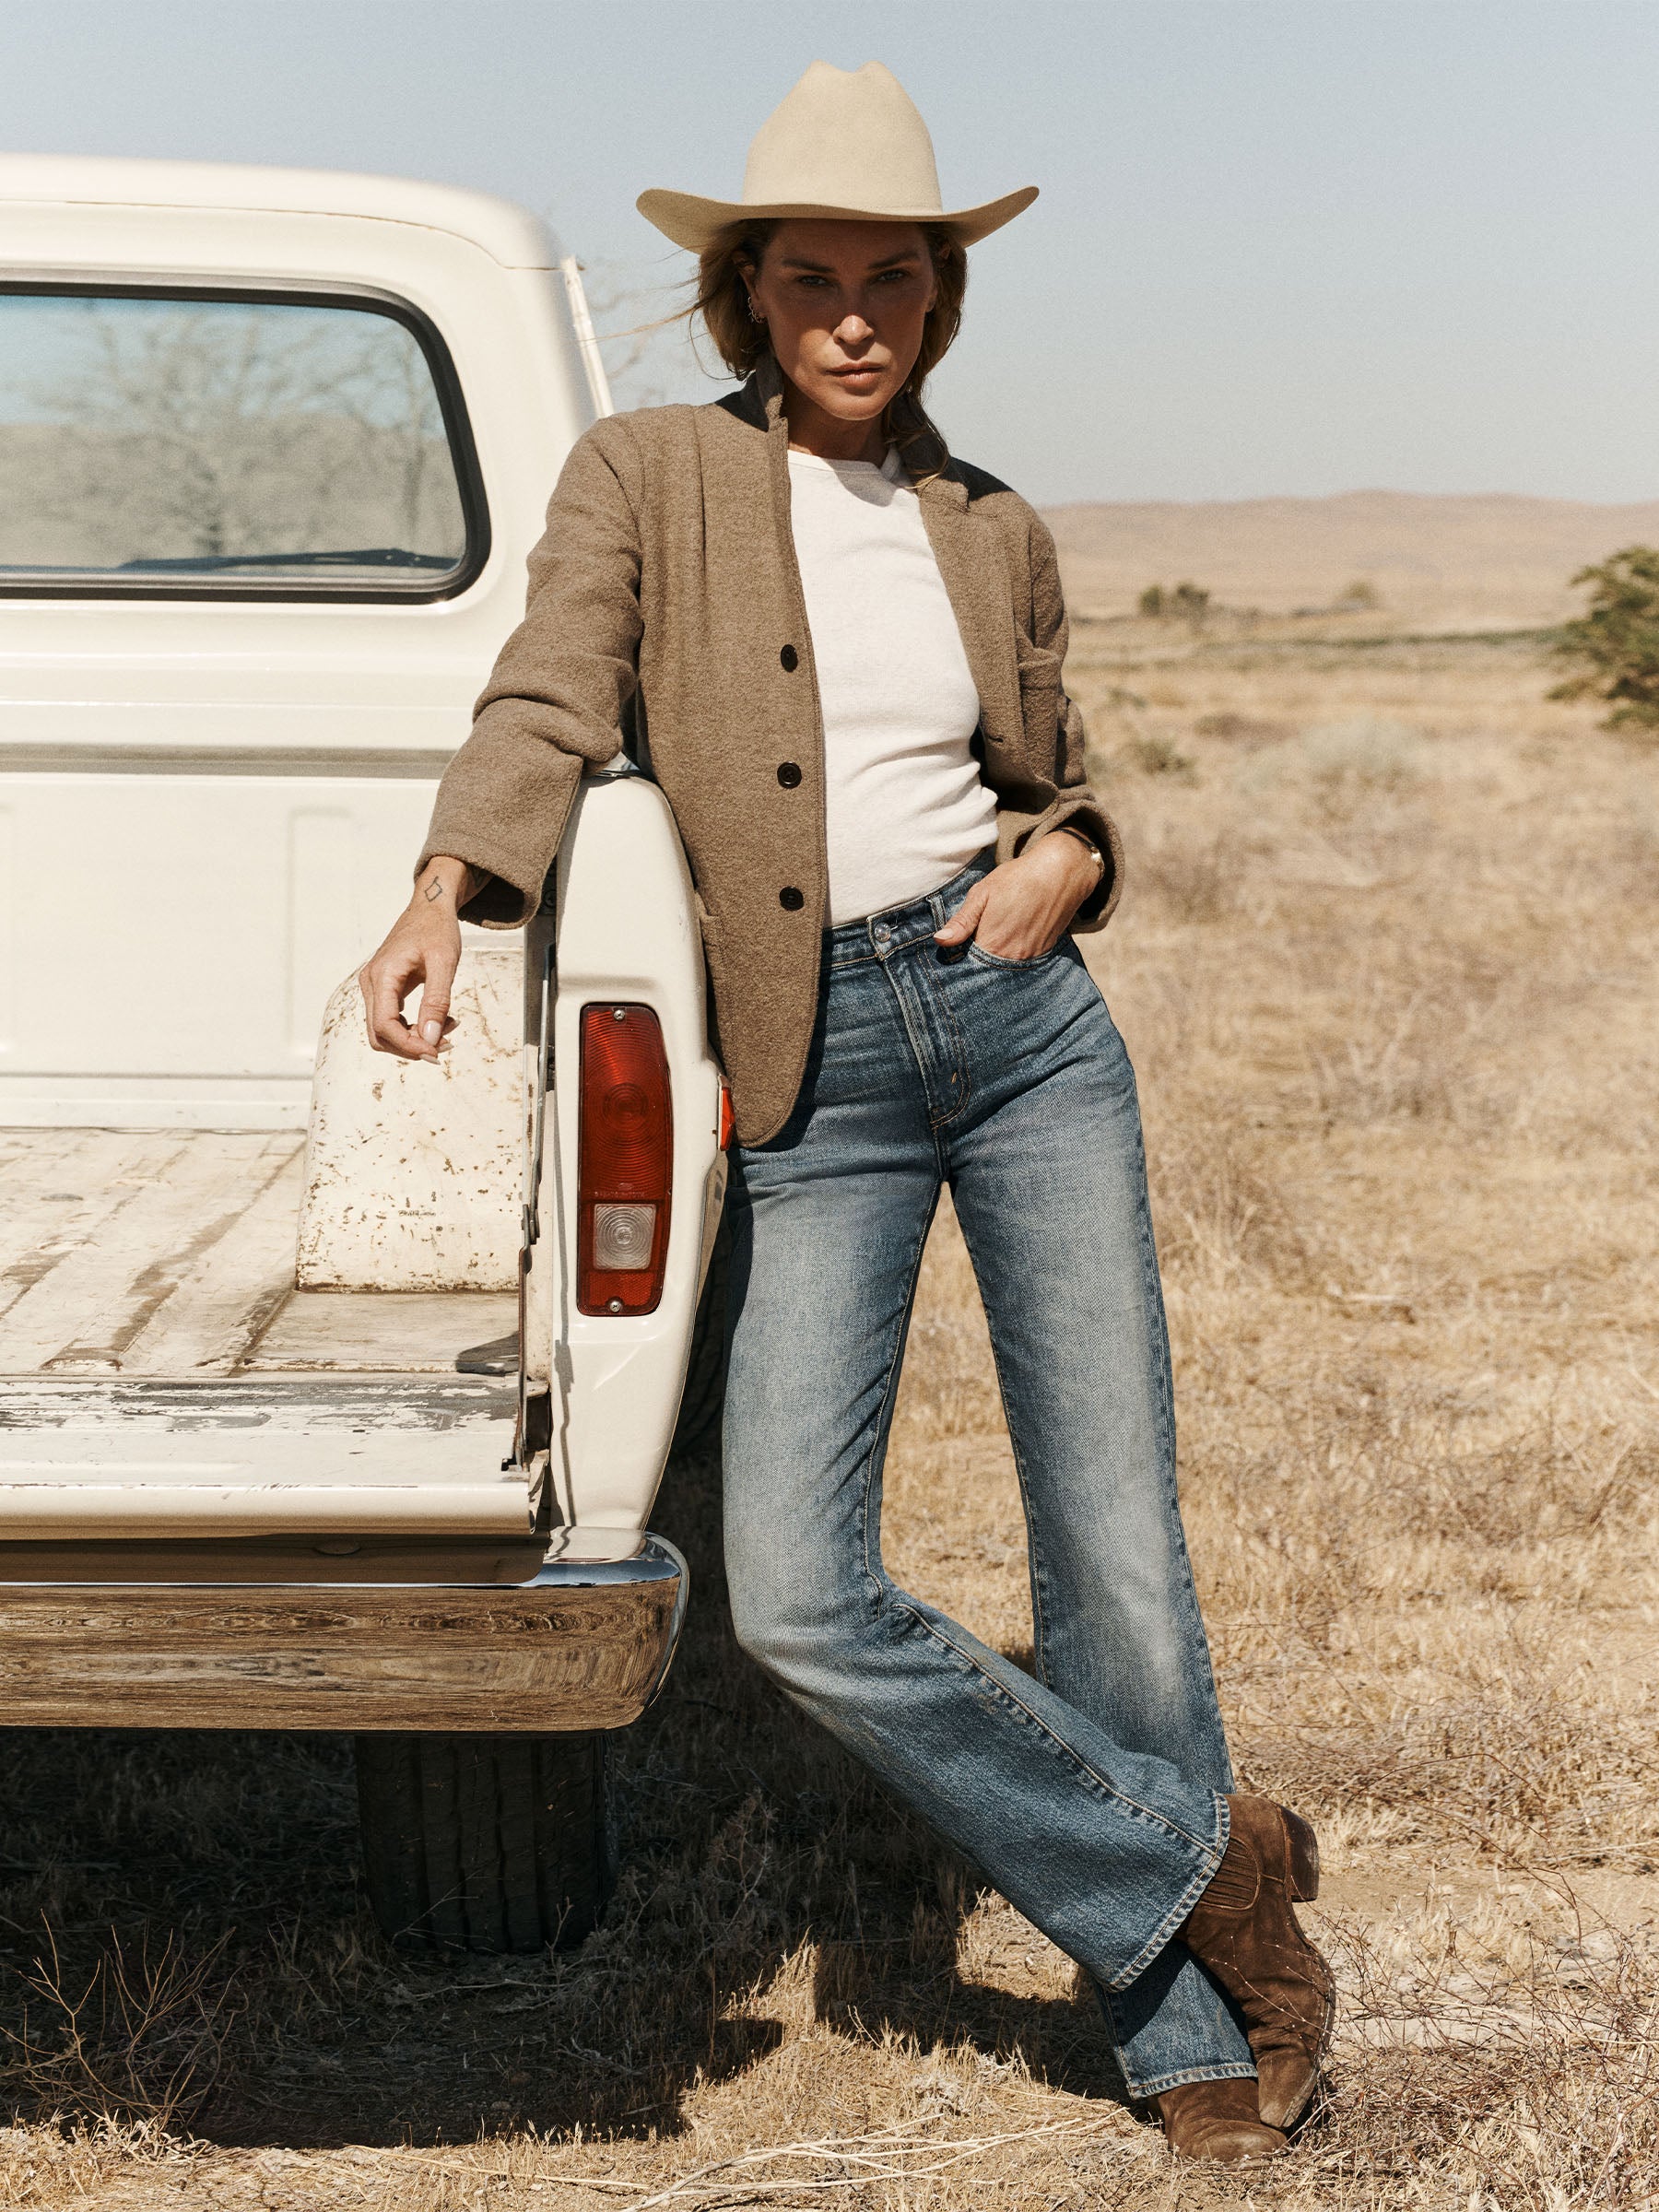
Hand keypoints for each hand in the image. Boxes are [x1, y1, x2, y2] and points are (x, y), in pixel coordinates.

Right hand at [359, 857, 475, 1060]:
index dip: (409, 1046)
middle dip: (412, 1046)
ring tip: (448, 1026)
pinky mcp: (384, 989)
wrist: (430, 909)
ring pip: (385, 1031)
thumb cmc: (437, 930)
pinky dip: (414, 1027)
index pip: (384, 1026)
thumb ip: (437, 1001)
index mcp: (382, 975)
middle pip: (380, 1035)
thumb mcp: (444, 963)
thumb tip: (431, 1039)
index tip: (437, 1051)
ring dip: (415, 1038)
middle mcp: (371, 983)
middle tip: (446, 1043)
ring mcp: (374, 986)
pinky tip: (441, 1019)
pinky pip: (392, 1020)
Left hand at [932, 832, 1099, 960]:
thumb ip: (962, 921)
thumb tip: (940, 940)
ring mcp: (1030, 957)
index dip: (960, 958)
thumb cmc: (1017, 879)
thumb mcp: (983, 893)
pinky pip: (1023, 962)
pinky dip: (1015, 955)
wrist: (1060, 873)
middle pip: (987, 969)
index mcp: (992, 944)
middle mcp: (1012, 957)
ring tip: (997, 936)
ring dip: (997, 958)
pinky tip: (1013, 937)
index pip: (967, 964)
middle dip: (978, 961)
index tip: (956, 949)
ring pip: (1005, 966)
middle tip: (976, 942)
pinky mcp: (1044, 952)